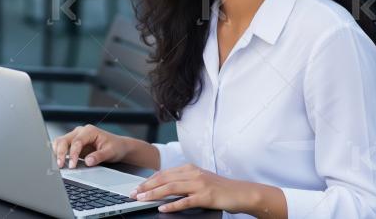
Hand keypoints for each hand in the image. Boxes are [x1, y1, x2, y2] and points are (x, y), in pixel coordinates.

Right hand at [52, 124, 129, 168]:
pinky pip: (61, 146)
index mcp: (89, 131)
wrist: (118, 147)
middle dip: (60, 153)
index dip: (73, 154)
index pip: (77, 141)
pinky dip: (57, 153)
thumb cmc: (115, 147)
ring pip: (60, 142)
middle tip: (60, 166)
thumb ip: (99, 156)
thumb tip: (88, 162)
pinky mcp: (72, 144)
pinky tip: (58, 162)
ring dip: (57, 152)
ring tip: (57, 165)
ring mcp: (75, 137)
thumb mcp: (110, 152)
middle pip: (64, 140)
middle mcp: (80, 132)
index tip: (72, 165)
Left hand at [129, 164, 252, 213]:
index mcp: (190, 168)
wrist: (241, 192)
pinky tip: (163, 208)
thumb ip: (183, 181)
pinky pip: (185, 201)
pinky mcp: (205, 196)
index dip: (149, 180)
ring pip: (171, 188)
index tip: (137, 187)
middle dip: (147, 186)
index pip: (164, 173)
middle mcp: (193, 173)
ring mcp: (199, 184)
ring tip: (142, 199)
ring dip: (154, 194)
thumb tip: (164, 186)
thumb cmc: (220, 188)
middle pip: (164, 178)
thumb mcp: (199, 180)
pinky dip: (172, 205)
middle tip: (134, 193)